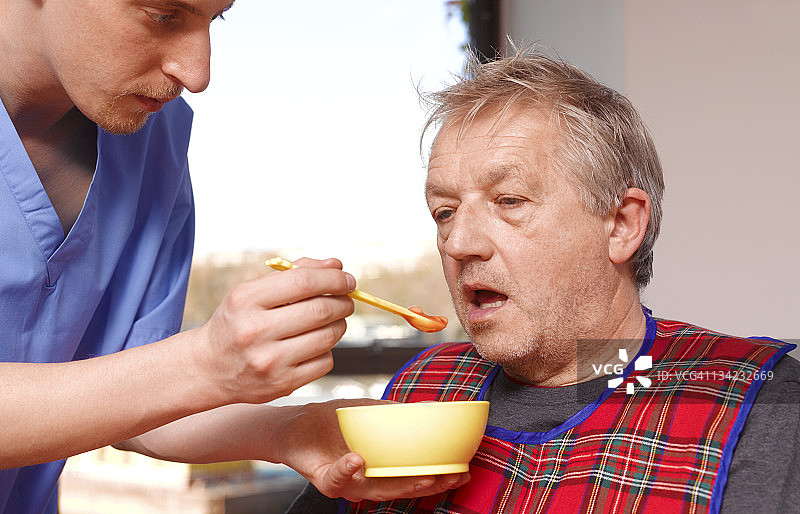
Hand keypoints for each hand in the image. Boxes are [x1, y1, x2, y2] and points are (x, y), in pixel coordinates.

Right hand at [192, 257, 355, 405]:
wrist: (209, 368)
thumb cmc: (238, 322)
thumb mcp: (253, 292)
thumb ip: (294, 274)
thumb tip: (336, 266)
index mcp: (245, 300)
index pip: (303, 281)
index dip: (333, 278)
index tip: (347, 279)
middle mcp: (254, 331)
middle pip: (320, 309)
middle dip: (343, 302)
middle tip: (346, 300)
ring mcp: (268, 361)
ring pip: (328, 336)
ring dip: (339, 324)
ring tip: (331, 320)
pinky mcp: (282, 384)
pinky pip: (325, 362)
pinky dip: (327, 350)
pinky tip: (313, 345)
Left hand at [274, 400, 470, 501]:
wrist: (295, 422)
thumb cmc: (332, 420)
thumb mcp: (366, 412)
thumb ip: (391, 413)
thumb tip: (423, 408)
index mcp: (380, 467)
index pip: (413, 476)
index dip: (438, 476)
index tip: (463, 471)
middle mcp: (367, 480)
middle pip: (402, 488)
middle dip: (429, 485)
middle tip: (452, 477)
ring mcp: (347, 483)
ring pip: (376, 490)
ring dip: (400, 485)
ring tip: (424, 477)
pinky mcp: (325, 480)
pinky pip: (338, 479)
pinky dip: (348, 470)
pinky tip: (360, 459)